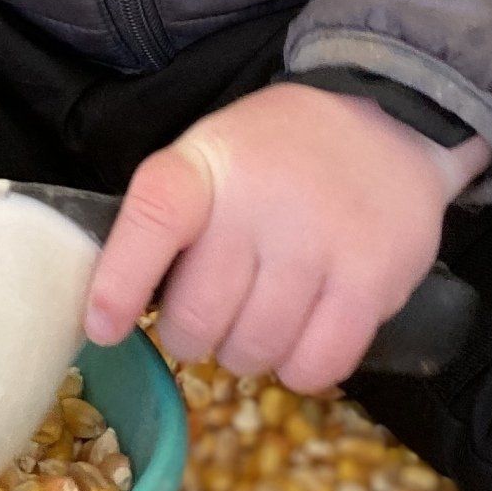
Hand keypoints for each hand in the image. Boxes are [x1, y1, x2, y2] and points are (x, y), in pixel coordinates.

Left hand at [83, 81, 491, 394]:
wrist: (389, 122)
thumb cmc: (279, 156)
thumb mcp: (211, 156)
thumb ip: (168, 221)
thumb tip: (113, 312)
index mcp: (208, 164)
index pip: (153, 217)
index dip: (120, 282)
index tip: (103, 327)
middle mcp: (261, 200)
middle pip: (197, 316)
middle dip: (193, 335)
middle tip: (212, 314)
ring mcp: (319, 241)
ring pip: (253, 350)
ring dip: (247, 352)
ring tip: (262, 317)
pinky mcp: (371, 280)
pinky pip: (315, 365)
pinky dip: (299, 368)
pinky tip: (301, 337)